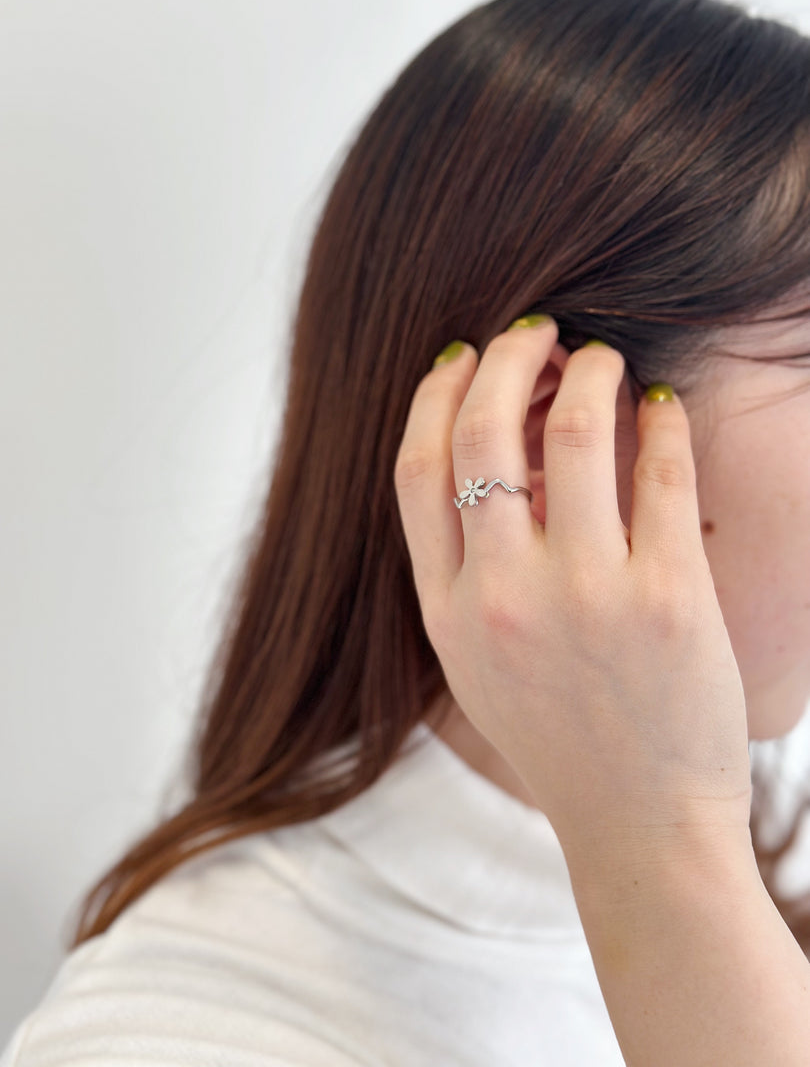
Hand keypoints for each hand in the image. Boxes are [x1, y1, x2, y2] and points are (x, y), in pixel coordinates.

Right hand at [394, 316, 751, 869]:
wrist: (640, 827)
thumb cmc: (559, 741)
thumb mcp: (476, 664)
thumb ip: (464, 571)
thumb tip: (491, 454)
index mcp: (446, 611)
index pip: (418, 467)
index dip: (435, 392)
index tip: (461, 356)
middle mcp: (503, 596)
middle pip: (483, 429)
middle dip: (507, 356)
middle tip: (538, 333)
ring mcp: (586, 596)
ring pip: (573, 429)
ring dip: (589, 369)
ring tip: (604, 358)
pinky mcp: (669, 596)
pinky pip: (661, 469)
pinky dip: (662, 419)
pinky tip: (663, 404)